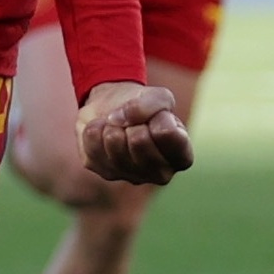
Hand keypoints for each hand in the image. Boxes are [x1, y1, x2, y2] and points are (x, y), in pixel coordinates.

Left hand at [76, 80, 193, 185]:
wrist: (114, 108)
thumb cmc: (144, 106)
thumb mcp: (158, 96)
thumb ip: (152, 103)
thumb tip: (119, 120)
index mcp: (181, 157)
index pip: (167, 135)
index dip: (158, 117)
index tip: (157, 116)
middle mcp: (160, 174)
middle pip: (139, 140)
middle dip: (133, 122)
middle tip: (135, 123)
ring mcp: (130, 177)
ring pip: (114, 141)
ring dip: (113, 124)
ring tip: (119, 126)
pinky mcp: (103, 171)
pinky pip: (93, 141)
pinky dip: (96, 127)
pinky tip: (105, 132)